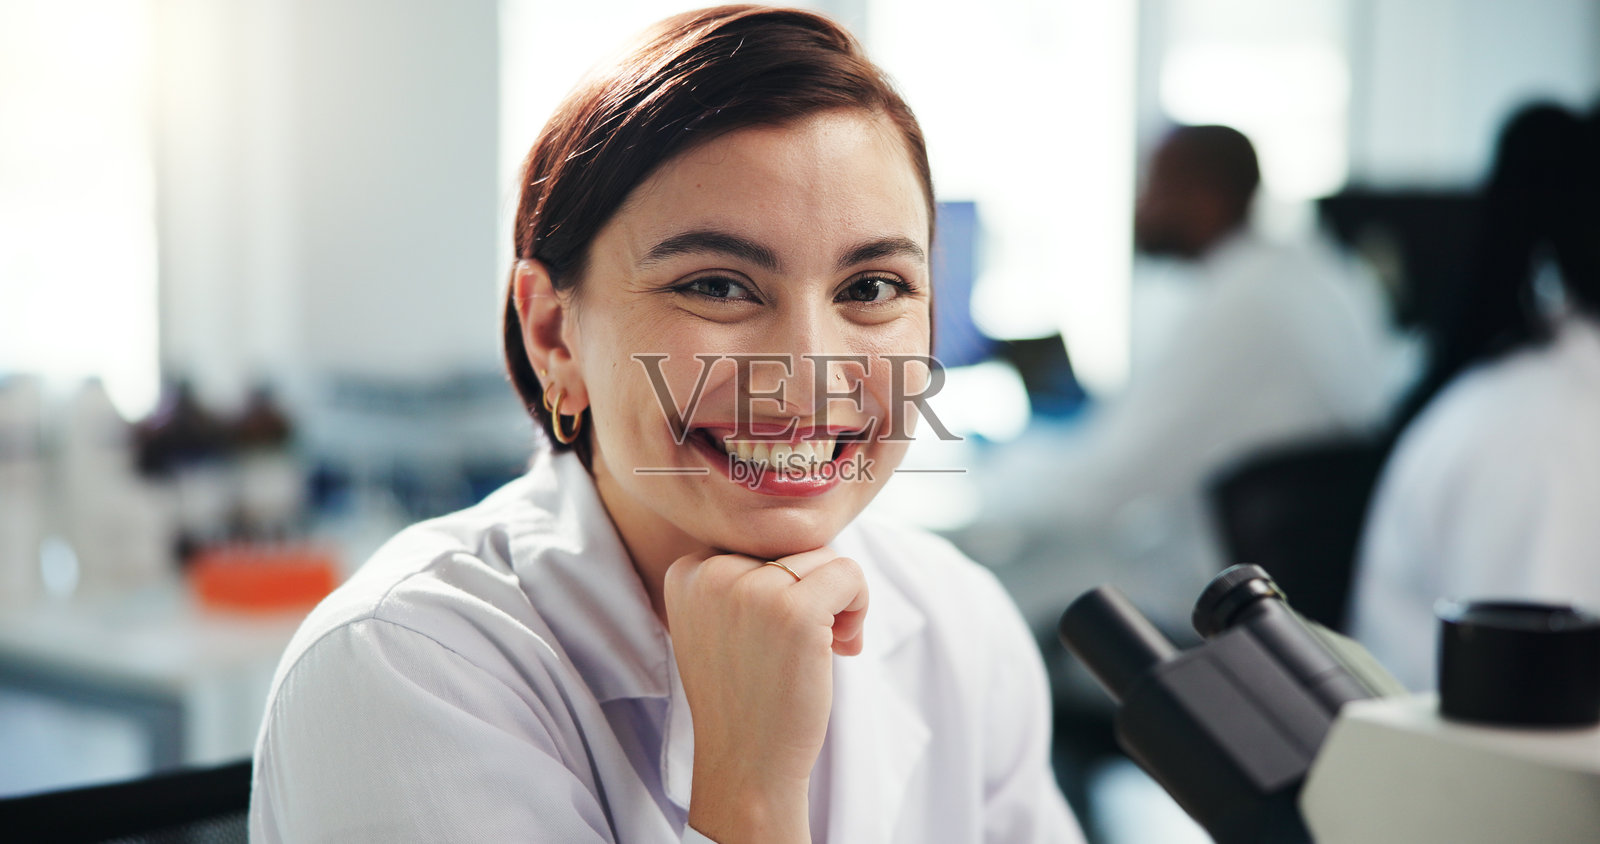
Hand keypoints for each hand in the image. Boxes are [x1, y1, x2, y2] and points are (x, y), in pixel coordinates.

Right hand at [664, 547, 868, 843]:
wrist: (745, 763)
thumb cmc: (745, 696)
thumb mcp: (721, 623)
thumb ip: (743, 576)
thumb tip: (809, 529)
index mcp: (687, 570)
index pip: (760, 541)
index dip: (783, 583)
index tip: (777, 632)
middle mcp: (711, 571)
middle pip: (794, 545)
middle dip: (815, 591)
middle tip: (811, 644)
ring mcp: (751, 588)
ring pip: (825, 556)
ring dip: (840, 601)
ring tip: (826, 648)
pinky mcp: (795, 608)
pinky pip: (850, 573)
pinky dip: (860, 607)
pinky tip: (844, 647)